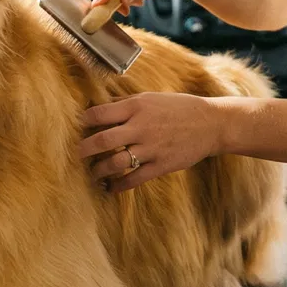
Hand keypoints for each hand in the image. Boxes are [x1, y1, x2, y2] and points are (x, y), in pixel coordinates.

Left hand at [79, 93, 225, 191]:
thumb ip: (126, 104)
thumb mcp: (152, 98)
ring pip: (115, 163)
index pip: (99, 114)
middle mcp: (141, 127)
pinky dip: (118, 185)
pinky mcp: (161, 165)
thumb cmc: (179, 108)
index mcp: (137, 107)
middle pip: (102, 140)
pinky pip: (134, 179)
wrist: (211, 124)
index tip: (76, 128)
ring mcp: (151, 148)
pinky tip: (110, 188)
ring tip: (92, 173)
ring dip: (98, 170)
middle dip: (84, 149)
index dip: (83, 122)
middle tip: (75, 155)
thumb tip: (101, 106)